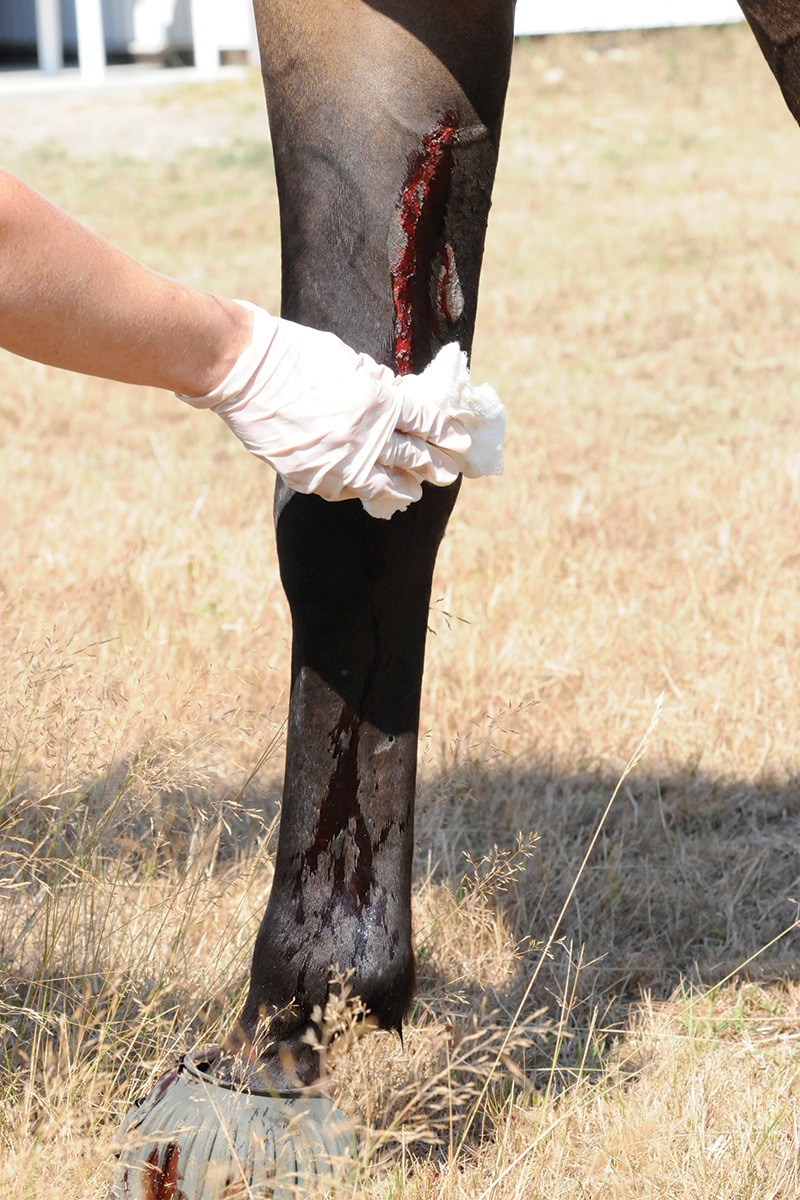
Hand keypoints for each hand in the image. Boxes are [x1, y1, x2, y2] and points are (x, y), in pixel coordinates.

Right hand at [178, 302, 501, 518]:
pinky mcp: (313, 477)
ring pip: (385, 484)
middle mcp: (367, 437)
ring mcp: (340, 462)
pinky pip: (346, 490)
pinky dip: (361, 489)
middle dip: (435, 466)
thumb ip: (378, 385)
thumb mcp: (350, 361)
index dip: (445, 434)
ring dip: (405, 488)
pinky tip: (370, 490)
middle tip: (449, 472)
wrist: (245, 371)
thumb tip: (400, 398)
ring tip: (415, 491)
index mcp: (381, 402)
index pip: (425, 424)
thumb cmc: (296, 355)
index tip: (458, 441)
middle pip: (413, 459)